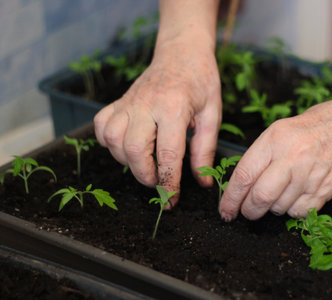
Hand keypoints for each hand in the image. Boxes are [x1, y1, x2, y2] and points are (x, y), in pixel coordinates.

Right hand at [94, 36, 220, 205]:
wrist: (181, 52)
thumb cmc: (201, 82)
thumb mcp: (212, 114)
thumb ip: (205, 150)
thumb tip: (203, 182)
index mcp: (174, 107)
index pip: (168, 153)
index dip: (169, 182)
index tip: (171, 200)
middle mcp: (147, 104)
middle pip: (134, 149)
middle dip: (146, 176)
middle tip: (159, 183)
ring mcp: (129, 102)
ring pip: (113, 140)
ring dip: (127, 161)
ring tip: (146, 163)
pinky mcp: (118, 101)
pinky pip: (101, 126)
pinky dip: (109, 142)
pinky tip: (126, 146)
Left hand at [219, 98, 331, 219]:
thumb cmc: (309, 129)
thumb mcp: (278, 131)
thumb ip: (259, 156)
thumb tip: (239, 186)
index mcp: (275, 140)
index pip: (245, 175)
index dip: (231, 198)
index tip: (225, 209)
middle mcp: (292, 158)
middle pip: (260, 197)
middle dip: (248, 211)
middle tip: (246, 212)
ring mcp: (310, 176)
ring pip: (279, 208)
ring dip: (271, 209)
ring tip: (277, 194)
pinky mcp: (325, 190)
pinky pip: (299, 212)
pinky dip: (291, 211)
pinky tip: (294, 197)